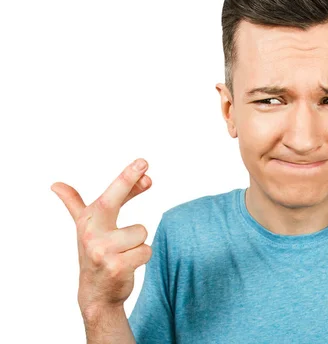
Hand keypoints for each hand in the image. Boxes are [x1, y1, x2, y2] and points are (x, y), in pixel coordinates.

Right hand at [51, 158, 152, 314]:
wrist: (95, 291)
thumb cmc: (96, 252)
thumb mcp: (87, 226)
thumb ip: (76, 203)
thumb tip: (56, 185)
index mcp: (88, 219)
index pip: (109, 194)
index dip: (126, 177)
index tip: (143, 162)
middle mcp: (91, 232)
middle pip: (114, 201)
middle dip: (128, 180)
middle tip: (144, 162)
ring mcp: (102, 250)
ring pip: (141, 232)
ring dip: (138, 243)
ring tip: (124, 252)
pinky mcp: (116, 266)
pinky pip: (146, 251)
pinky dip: (142, 257)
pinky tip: (127, 264)